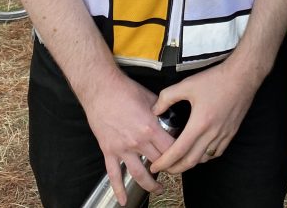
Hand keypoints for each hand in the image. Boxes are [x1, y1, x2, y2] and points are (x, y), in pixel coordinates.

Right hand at [81, 69, 176, 204]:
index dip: (181, 155)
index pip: (171, 149)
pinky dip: (118, 189)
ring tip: (158, 189)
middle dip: (168, 168)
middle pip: (159, 162)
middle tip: (174, 171)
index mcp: (151, 128)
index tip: (185, 157)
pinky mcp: (109, 151)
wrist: (101, 89)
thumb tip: (170, 116)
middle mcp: (138, 141)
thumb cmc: (125, 90)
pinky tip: (123, 200)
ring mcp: (122, 148)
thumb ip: (162, 111)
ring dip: (150, 184)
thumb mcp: (151, 98)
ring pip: (139, 174)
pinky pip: (114, 175)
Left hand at [147, 59, 262, 174]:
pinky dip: (206, 157)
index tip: (155, 166)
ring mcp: (224, 134)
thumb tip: (155, 110)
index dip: (165, 162)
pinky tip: (200, 152)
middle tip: (164, 168)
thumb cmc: (216, 79)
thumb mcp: (187, 84)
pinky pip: (217, 152)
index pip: (178, 151)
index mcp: (199, 123)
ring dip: (190, 163)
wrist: (242, 76)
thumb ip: (167, 97)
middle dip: (175, 168)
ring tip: (180, 160)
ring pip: (204, 159)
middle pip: (191, 161)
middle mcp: (212, 133)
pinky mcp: (232, 132)